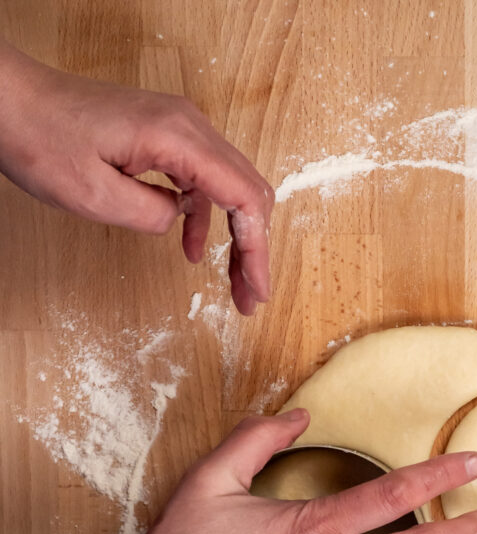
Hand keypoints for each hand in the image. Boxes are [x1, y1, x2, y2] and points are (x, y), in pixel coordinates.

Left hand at [0, 40, 272, 312]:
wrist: (12, 101)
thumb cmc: (42, 137)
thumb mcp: (94, 195)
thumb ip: (151, 215)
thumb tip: (178, 223)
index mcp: (178, 137)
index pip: (244, 197)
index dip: (257, 249)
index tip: (257, 289)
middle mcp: (188, 125)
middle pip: (247, 191)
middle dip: (254, 248)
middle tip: (250, 295)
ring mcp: (178, 127)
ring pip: (229, 187)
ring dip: (235, 236)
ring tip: (233, 281)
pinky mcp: (164, 135)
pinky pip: (201, 180)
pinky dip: (205, 218)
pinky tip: (193, 250)